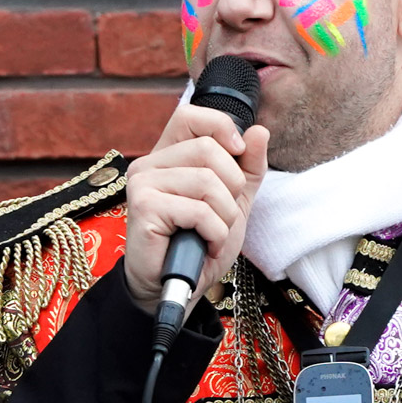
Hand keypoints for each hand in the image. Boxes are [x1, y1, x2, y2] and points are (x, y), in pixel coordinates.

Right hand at [121, 104, 269, 316]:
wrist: (178, 286)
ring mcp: (142, 185)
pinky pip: (199, 210)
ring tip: (212, 234)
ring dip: (224, 217)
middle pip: (208, 149)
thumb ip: (248, 167)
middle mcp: (149, 164)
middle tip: (221, 215)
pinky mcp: (144, 209)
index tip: (237, 156)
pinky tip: (205, 247)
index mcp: (168, 156)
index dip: (221, 128)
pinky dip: (215, 234)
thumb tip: (259, 131)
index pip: (191, 115)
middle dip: (231, 187)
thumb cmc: (200, 242)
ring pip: (207, 181)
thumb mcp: (234, 201)